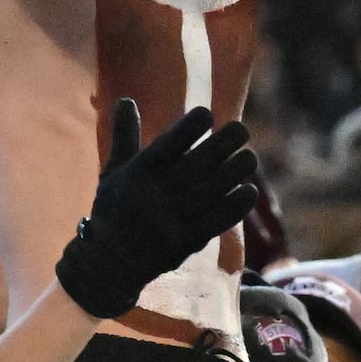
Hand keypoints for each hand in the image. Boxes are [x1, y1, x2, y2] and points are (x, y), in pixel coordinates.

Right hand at [55, 101, 260, 319]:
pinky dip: (237, 204)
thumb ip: (125, 137)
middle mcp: (160, 192)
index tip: (207, 114)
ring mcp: (176, 217)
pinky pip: (219, 219)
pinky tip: (249, 190)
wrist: (111, 262)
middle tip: (241, 130)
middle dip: (225, 142)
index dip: (191, 126)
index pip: (170, 142)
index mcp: (141, 172)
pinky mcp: (189, 240)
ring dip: (237, 170)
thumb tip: (127, 99)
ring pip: (216, 187)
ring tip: (249, 157)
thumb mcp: (113, 172)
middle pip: (201, 161)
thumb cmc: (114, 210)